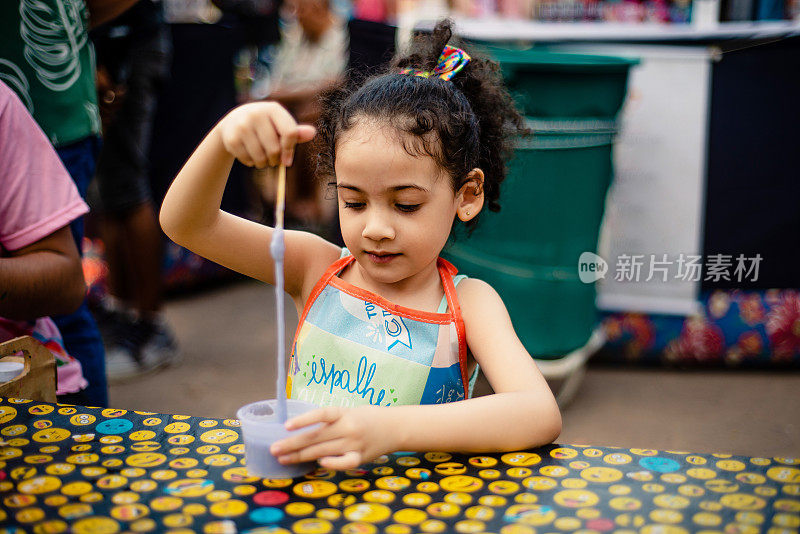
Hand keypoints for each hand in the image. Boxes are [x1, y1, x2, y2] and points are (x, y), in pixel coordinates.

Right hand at [216, 102, 315, 167]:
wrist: (234, 121)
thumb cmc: (265, 126)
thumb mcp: (280, 125)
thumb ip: (296, 132)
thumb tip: (312, 133)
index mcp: (273, 109)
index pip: (290, 133)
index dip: (290, 150)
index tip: (287, 160)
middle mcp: (256, 114)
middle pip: (275, 149)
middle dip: (276, 160)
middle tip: (273, 159)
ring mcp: (242, 126)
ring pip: (261, 158)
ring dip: (264, 164)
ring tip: (263, 158)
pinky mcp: (231, 138)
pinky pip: (248, 160)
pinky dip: (252, 163)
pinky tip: (250, 154)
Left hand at [270, 406, 397, 469]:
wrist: (395, 427)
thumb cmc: (367, 417)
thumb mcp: (349, 412)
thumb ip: (330, 421)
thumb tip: (302, 430)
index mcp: (344, 413)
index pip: (322, 414)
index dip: (304, 420)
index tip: (285, 426)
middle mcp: (349, 427)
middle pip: (316, 436)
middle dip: (292, 444)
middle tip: (274, 449)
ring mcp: (355, 444)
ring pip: (324, 450)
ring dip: (301, 456)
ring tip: (283, 459)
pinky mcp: (361, 457)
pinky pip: (344, 462)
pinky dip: (332, 464)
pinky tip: (318, 464)